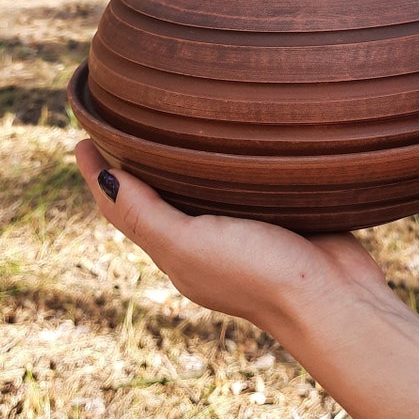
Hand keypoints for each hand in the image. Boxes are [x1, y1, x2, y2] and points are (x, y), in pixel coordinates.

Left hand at [74, 140, 386, 334]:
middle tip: (120, 120)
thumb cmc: (260, 273)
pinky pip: (244, 182)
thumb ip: (146, 214)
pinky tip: (236, 138)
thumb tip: (102, 177)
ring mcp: (243, 228)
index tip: (82, 136)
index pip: (123, 207)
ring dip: (182, 160)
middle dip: (135, 164)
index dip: (98, 174)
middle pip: (157, 197)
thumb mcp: (190, 244)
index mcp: (176, 251)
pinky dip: (229, 162)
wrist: (336, 299)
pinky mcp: (279, 213)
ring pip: (200, 187)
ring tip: (171, 122)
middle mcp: (205, 240)